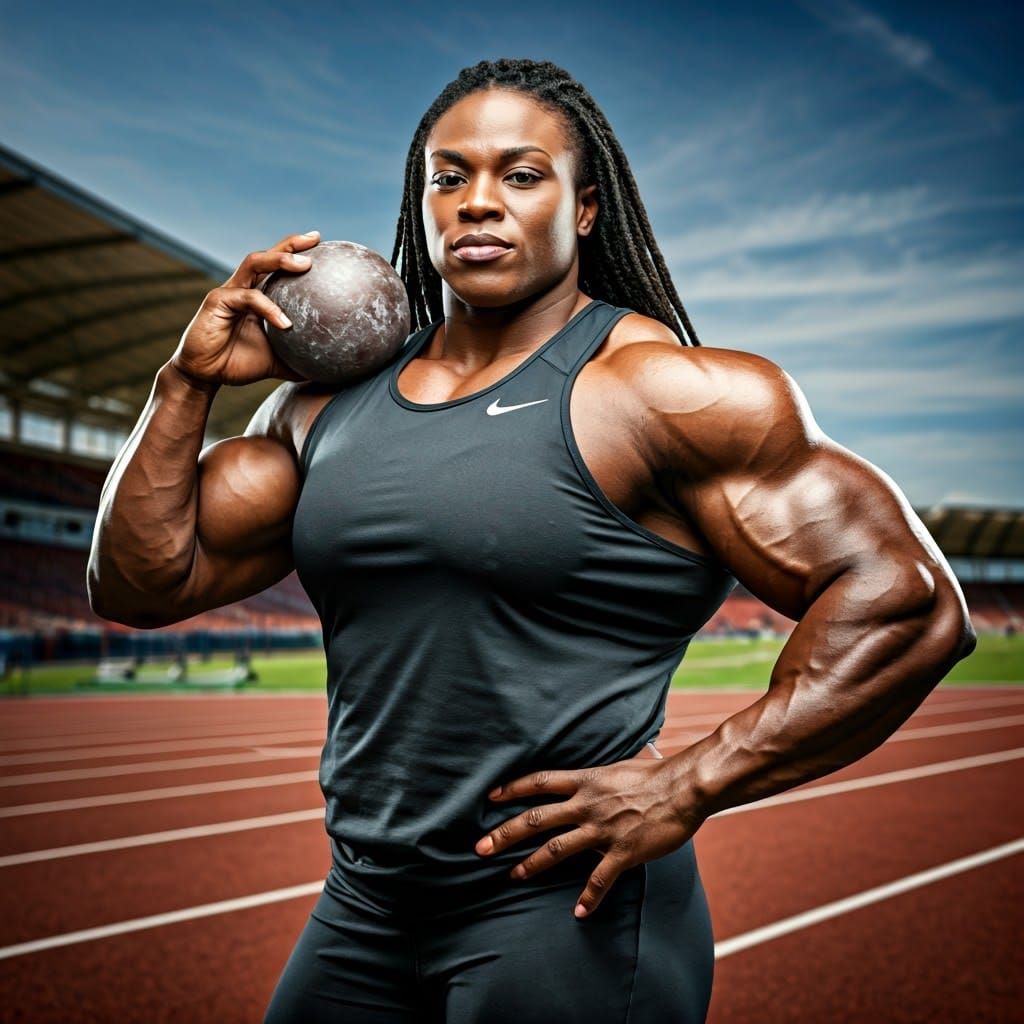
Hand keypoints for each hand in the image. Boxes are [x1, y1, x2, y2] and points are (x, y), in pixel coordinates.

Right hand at [169, 229, 320, 388]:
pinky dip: (268, 307)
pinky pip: (248, 298)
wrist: (205, 375)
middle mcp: (242, 287)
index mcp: (256, 296)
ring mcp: (229, 291)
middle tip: (316, 239)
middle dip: (291, 244)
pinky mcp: (217, 301)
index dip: (296, 252)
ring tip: (305, 265)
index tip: (322, 243)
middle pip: (267, 256)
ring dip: (280, 260)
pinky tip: (286, 323)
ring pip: (255, 264)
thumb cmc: (237, 363)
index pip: (277, 267)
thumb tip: (328, 369)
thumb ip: (298, 359)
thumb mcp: (276, 361)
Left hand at [475, 746, 705, 917]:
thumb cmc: (656, 774)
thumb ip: (598, 776)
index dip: (512, 789)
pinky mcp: (623, 851)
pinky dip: (588, 898)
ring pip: (558, 848)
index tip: (489, 797)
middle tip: (480, 847)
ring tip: (513, 875)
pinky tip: (579, 913)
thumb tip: (589, 775)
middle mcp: (587, 804)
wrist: (685, 787)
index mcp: (586, 780)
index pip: (539, 782)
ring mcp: (603, 829)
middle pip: (537, 818)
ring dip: (532, 864)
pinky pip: (600, 879)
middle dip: (505, 833)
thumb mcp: (618, 767)